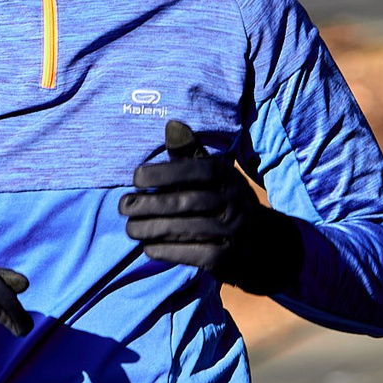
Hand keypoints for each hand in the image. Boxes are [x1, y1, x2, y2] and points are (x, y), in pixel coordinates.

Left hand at [119, 120, 302, 294]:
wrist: (260, 243)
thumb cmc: (224, 201)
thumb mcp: (214, 175)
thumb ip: (190, 153)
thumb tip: (171, 124)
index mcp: (228, 177)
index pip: (196, 170)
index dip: (165, 172)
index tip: (136, 177)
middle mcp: (234, 202)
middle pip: (187, 202)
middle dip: (151, 204)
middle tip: (123, 206)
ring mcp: (233, 231)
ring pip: (187, 229)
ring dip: (153, 229)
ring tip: (130, 229)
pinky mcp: (228, 258)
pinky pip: (194, 254)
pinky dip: (168, 251)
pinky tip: (148, 248)